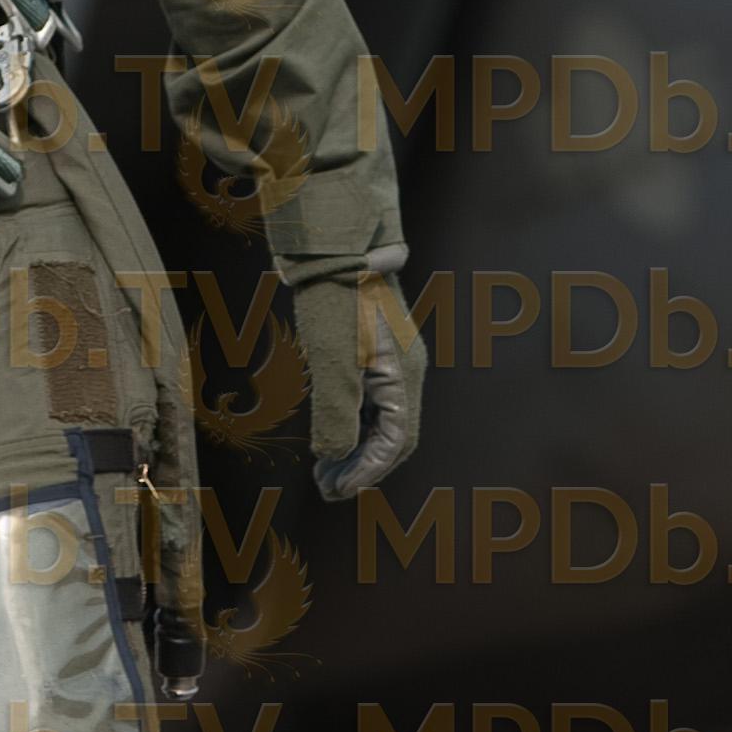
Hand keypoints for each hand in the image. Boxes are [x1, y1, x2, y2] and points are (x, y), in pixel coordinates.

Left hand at [294, 269, 423, 500]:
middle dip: (362, 466)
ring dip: (356, 447)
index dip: (367, 472)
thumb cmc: (335, 297)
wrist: (336, 242)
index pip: (395, 442)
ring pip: (383, 419)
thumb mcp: (332, 359)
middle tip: (327, 486)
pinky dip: (354, 423)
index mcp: (403, 377)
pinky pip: (374, 399)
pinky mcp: (377, 349)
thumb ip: (336, 413)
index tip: (336, 490)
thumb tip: (336, 457)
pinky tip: (331, 430)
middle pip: (394, 435)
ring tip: (325, 466)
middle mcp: (407, 371)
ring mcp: (394, 359)